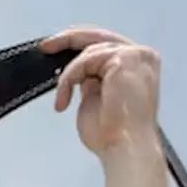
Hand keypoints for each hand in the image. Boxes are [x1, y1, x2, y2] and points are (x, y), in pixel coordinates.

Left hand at [43, 28, 160, 156]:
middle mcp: (140, 56)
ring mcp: (135, 55)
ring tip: (61, 101)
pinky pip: (86, 60)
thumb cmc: (113, 137)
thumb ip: (89, 85)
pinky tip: (64, 101)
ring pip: (89, 51)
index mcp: (136, 66)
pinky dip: (70, 78)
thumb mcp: (94, 103)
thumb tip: (80, 76)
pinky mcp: (125, 59)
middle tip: (46, 46)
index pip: (106, 46)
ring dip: (68, 76)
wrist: (124, 150)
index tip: (54, 50)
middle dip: (68, 39)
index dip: (79, 46)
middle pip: (99, 37)